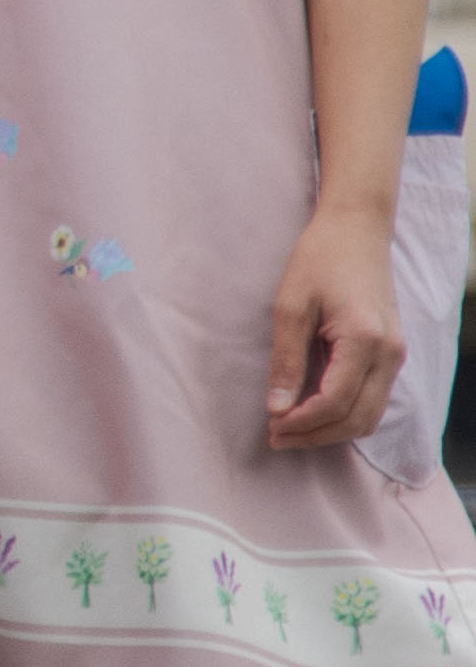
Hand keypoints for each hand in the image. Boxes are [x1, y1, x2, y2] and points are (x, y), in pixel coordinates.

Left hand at [267, 198, 406, 452]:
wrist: (356, 228)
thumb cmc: (319, 259)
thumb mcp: (290, 307)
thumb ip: (286, 360)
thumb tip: (277, 408)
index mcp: (364, 339)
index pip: (335, 403)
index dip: (302, 423)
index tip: (270, 427)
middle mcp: (389, 352)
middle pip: (358, 419)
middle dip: (316, 435)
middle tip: (276, 437)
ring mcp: (395, 353)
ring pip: (370, 415)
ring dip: (332, 430)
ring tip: (290, 429)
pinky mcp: (392, 351)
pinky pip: (374, 398)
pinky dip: (346, 414)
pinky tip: (312, 412)